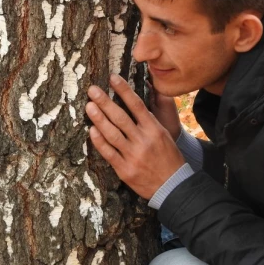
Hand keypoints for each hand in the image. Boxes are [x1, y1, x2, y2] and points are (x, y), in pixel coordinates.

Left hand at [85, 74, 184, 198]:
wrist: (174, 187)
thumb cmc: (168, 157)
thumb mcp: (164, 134)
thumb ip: (149, 119)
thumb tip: (136, 101)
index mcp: (154, 129)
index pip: (136, 105)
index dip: (123, 90)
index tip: (112, 78)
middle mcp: (143, 140)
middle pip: (120, 117)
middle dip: (105, 102)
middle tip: (92, 90)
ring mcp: (133, 155)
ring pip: (112, 134)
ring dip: (99, 119)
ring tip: (89, 106)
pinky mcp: (125, 170)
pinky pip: (109, 153)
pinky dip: (99, 141)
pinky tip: (92, 130)